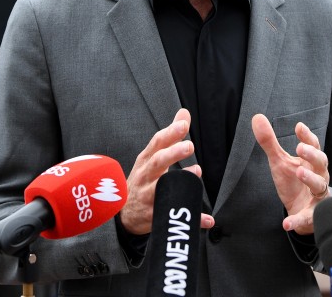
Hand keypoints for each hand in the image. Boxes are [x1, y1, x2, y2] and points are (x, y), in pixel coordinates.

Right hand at [119, 108, 213, 234]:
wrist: (124, 213)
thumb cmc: (144, 178)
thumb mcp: (152, 156)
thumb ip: (170, 135)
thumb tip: (184, 112)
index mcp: (146, 160)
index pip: (157, 143)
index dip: (170, 133)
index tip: (184, 124)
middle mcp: (146, 176)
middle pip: (157, 163)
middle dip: (172, 154)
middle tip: (189, 146)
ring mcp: (148, 196)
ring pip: (163, 189)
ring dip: (181, 182)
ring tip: (197, 172)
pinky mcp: (154, 216)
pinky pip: (173, 216)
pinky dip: (192, 219)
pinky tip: (208, 219)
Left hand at [252, 114, 329, 234]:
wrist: (301, 211)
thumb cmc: (293, 181)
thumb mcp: (280, 161)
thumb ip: (270, 142)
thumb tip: (257, 117)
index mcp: (310, 162)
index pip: (313, 146)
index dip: (307, 137)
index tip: (298, 127)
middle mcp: (319, 177)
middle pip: (321, 163)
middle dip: (312, 155)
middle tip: (299, 148)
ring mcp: (318, 196)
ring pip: (320, 186)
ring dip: (311, 179)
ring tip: (298, 172)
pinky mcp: (312, 215)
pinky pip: (307, 218)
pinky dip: (297, 221)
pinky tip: (286, 223)